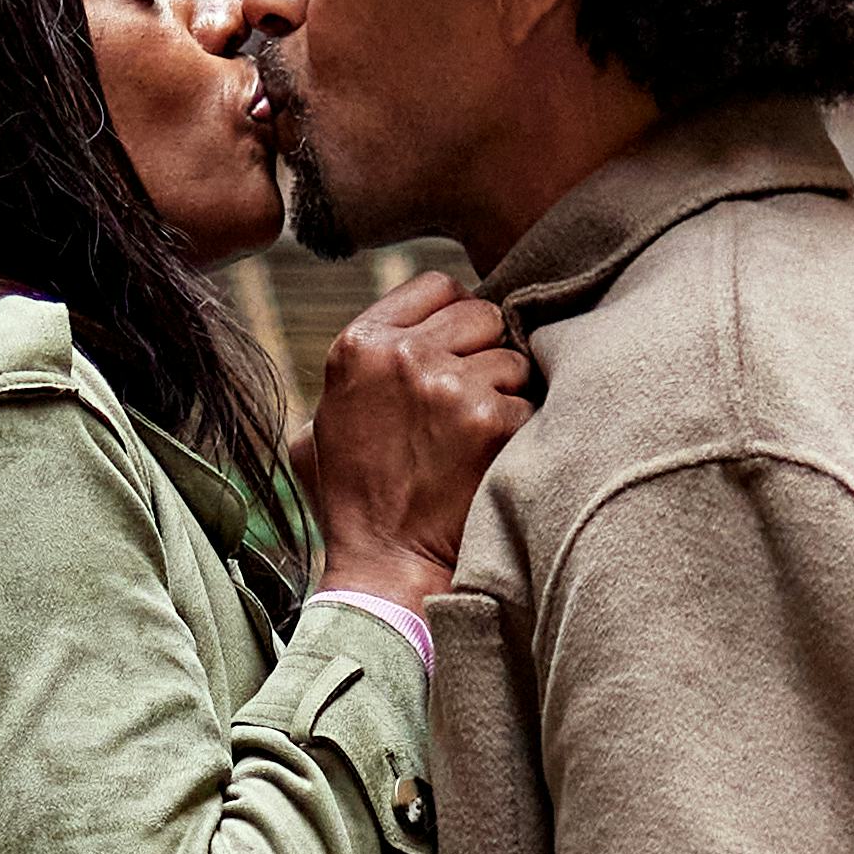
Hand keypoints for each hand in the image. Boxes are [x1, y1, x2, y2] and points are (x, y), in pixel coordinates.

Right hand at [303, 270, 531, 613]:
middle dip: (486, 353)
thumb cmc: (355, 501)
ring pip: (512, 361)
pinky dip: (520, 433)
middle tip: (470, 403)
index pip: (437, 287)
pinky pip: (530, 405)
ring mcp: (447, 385)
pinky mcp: (488, 421)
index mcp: (358, 345)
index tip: (460, 351)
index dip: (457, 317)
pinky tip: (492, 461)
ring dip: (506, 395)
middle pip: (482, 314)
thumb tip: (393, 340)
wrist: (387, 566)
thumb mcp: (322, 426)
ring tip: (474, 441)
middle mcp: (401, 355)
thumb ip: (356, 373)